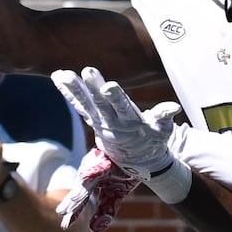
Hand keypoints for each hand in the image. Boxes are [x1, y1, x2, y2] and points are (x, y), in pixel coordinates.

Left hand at [52, 67, 180, 176]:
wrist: (137, 161)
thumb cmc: (153, 141)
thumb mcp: (163, 131)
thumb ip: (165, 118)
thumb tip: (174, 107)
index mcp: (131, 123)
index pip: (122, 108)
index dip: (115, 98)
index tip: (108, 85)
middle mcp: (112, 122)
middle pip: (100, 104)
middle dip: (93, 88)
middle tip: (87, 71)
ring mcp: (100, 122)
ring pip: (85, 104)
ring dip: (74, 89)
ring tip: (63, 74)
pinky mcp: (93, 120)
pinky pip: (78, 106)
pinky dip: (68, 93)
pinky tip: (58, 78)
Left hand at [57, 147, 142, 231]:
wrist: (137, 151)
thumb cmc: (125, 170)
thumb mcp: (115, 195)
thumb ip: (106, 211)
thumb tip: (94, 230)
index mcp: (91, 183)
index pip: (81, 201)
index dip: (74, 213)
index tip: (64, 226)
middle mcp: (89, 176)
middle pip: (79, 194)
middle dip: (71, 206)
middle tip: (60, 215)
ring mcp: (95, 167)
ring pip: (84, 184)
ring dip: (76, 196)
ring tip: (66, 209)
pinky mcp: (103, 162)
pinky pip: (94, 172)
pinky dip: (87, 179)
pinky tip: (82, 187)